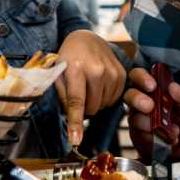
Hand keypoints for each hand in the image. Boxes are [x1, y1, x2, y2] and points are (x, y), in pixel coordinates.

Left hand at [55, 29, 126, 145]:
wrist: (86, 39)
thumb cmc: (68, 58)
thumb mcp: (58, 74)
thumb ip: (62, 96)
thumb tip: (71, 122)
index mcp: (76, 68)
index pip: (76, 101)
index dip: (76, 123)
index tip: (76, 140)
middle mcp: (97, 69)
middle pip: (92, 108)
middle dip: (84, 108)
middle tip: (78, 93)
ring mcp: (112, 71)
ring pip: (103, 105)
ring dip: (95, 102)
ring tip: (88, 85)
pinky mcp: (122, 74)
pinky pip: (114, 99)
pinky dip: (105, 97)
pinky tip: (99, 85)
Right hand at [123, 68, 179, 160]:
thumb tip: (173, 86)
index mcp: (154, 91)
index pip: (140, 77)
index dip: (142, 78)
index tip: (152, 85)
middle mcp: (142, 103)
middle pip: (129, 94)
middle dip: (138, 98)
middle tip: (150, 106)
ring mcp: (138, 119)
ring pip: (134, 116)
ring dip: (152, 123)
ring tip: (172, 130)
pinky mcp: (137, 135)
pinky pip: (140, 134)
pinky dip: (155, 137)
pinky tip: (167, 139)